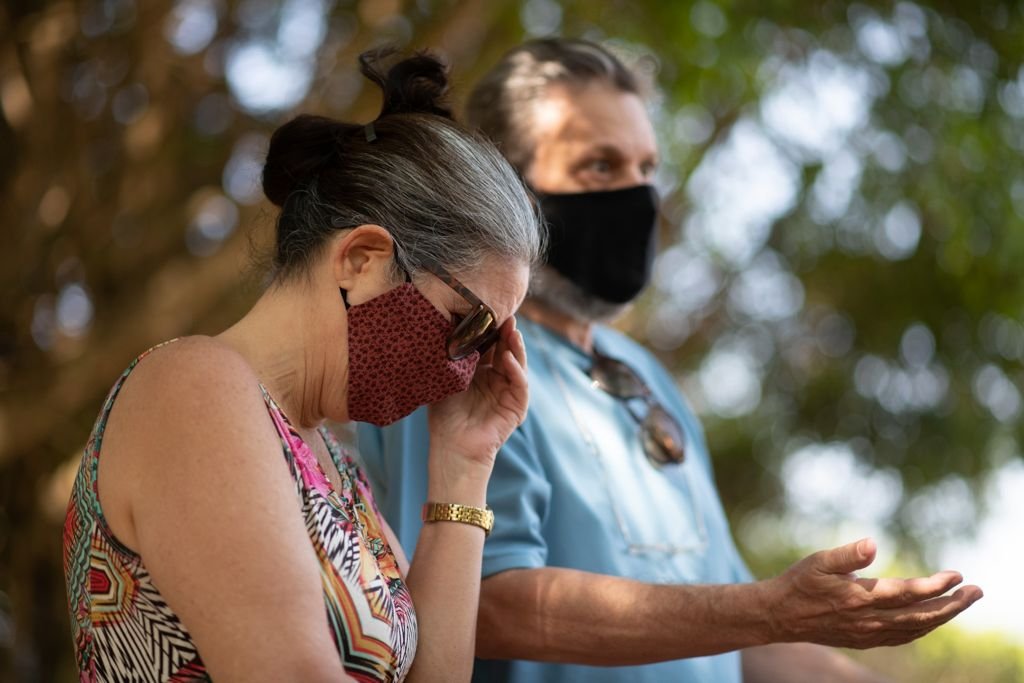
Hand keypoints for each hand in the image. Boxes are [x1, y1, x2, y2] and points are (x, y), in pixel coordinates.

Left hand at [427, 317, 527, 476]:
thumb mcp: (446, 380)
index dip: (491, 330)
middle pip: (506, 350)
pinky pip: (520, 385)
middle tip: (506, 315)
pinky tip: (508, 359)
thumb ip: (451, 359)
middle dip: (507, 333)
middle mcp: (497, 379)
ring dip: (516, 347)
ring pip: (517, 364)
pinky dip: (517, 371)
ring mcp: (508, 392)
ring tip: (512, 332)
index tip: (488, 312)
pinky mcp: (516, 407)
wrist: (452, 447)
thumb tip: (447, 328)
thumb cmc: (445, 416)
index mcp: (480, 372)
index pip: (490, 346)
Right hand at [762, 538, 982, 647]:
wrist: (780, 617)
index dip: (935, 586)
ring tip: (963, 602)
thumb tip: (872, 544)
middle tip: (978, 592)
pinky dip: (923, 628)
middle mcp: (868, 620)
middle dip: (953, 605)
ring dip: (943, 617)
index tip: (957, 575)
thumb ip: (847, 554)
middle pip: (921, 616)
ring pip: (916, 629)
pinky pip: (903, 637)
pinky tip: (931, 620)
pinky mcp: (865, 640)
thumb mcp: (818, 561)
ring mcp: (868, 633)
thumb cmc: (799, 583)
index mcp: (859, 597)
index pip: (908, 593)